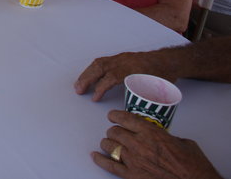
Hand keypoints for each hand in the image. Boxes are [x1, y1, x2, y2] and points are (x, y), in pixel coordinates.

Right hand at [75, 51, 168, 100]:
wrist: (170, 61)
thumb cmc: (164, 76)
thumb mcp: (156, 90)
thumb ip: (142, 100)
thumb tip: (132, 113)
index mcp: (130, 70)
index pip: (110, 79)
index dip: (100, 89)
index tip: (94, 99)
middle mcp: (122, 62)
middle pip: (99, 68)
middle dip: (86, 79)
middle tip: (78, 90)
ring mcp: (120, 58)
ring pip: (99, 63)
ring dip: (87, 73)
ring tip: (79, 83)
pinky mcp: (120, 57)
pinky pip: (102, 61)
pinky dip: (93, 68)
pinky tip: (89, 74)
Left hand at [92, 110, 220, 178]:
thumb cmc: (194, 165)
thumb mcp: (183, 142)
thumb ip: (165, 137)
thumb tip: (160, 137)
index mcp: (151, 132)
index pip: (125, 118)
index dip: (115, 115)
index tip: (112, 116)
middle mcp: (138, 144)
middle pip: (114, 132)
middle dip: (114, 131)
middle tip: (116, 133)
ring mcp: (133, 160)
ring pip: (109, 146)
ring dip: (108, 143)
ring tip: (109, 143)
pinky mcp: (131, 175)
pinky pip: (109, 165)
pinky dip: (100, 160)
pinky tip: (95, 156)